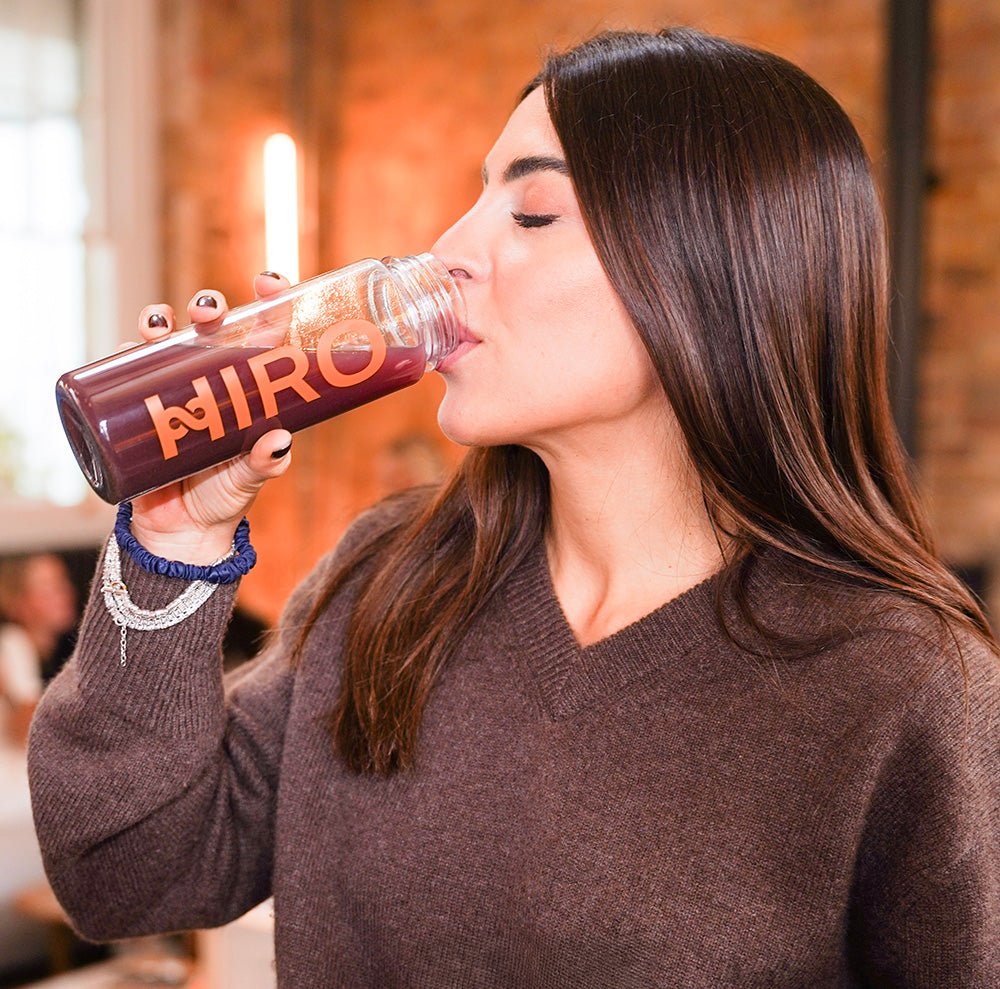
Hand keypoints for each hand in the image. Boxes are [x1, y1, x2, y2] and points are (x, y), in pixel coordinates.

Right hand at [129, 272, 293, 564]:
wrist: (182, 533)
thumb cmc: (224, 500)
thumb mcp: (249, 480)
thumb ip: (265, 463)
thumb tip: (279, 439)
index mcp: (251, 389)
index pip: (264, 335)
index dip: (271, 302)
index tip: (271, 283)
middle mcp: (214, 381)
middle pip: (213, 328)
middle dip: (210, 306)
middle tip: (210, 311)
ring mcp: (176, 390)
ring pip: (170, 340)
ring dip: (165, 320)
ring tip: (164, 326)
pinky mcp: (140, 406)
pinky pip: (131, 369)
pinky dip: (129, 350)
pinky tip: (132, 344)